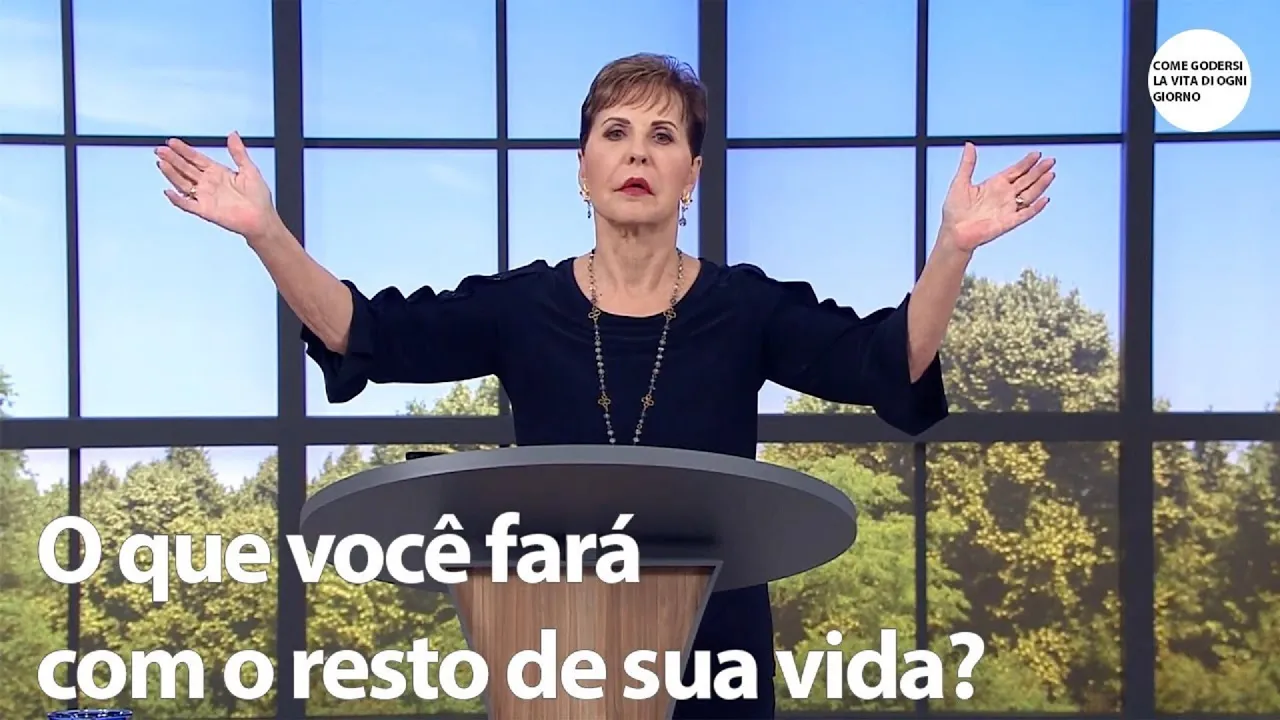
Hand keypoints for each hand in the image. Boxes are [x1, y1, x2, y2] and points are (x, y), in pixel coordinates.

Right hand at [155, 132, 277, 240]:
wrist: (262, 219)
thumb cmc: (258, 197)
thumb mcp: (249, 169)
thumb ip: (238, 152)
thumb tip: (233, 134)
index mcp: (217, 172)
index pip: (196, 159)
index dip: (184, 151)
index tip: (172, 142)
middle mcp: (208, 184)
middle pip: (186, 169)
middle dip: (173, 159)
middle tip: (160, 150)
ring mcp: (205, 197)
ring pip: (183, 184)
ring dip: (172, 174)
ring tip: (161, 163)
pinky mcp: (205, 211)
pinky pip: (188, 205)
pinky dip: (177, 199)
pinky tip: (169, 191)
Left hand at [939, 142, 1054, 252]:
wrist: (953, 233)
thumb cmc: (954, 211)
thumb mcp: (960, 182)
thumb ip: (968, 164)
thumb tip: (969, 145)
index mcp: (994, 185)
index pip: (1015, 171)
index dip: (1026, 163)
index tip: (1037, 154)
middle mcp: (1004, 196)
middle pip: (1026, 180)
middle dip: (1038, 171)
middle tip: (1050, 161)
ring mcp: (1008, 209)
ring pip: (1029, 195)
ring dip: (1040, 185)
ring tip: (1051, 174)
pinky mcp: (1008, 222)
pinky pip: (1025, 214)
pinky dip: (1035, 207)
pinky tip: (1044, 199)